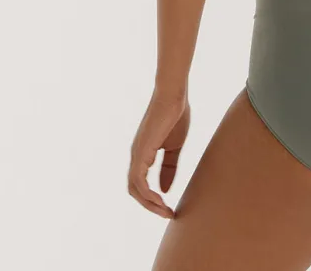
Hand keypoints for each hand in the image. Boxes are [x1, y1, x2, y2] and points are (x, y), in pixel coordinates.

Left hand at [128, 92, 189, 217]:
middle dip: (150, 206)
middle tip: (168, 214)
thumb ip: (168, 167)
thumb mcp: (174, 147)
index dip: (153, 198)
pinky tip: (161, 199)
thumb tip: (164, 190)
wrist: (173, 95)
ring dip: (150, 204)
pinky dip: (148, 194)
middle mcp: (136, 156)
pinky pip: (138, 180)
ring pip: (134, 189)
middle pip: (134, 190)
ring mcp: (136, 154)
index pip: (141, 184)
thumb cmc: (175, 115)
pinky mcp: (141, 152)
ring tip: (166, 211)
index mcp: (143, 154)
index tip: (170, 208)